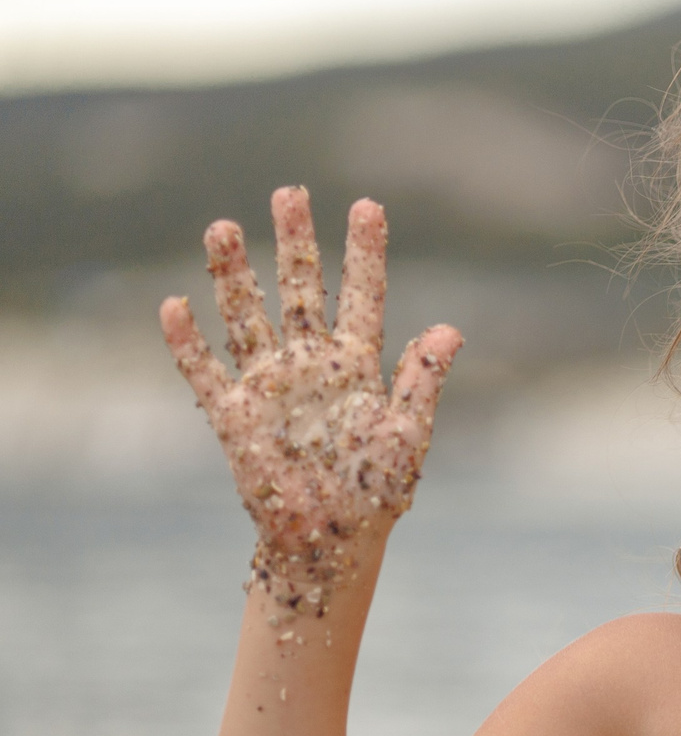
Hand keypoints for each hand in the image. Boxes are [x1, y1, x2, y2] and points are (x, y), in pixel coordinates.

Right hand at [160, 186, 461, 619]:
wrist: (332, 541)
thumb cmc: (376, 493)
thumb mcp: (408, 433)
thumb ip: (423, 378)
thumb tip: (449, 327)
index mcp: (358, 366)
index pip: (363, 296)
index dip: (364, 253)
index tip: (366, 206)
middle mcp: (310, 365)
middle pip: (299, 290)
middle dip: (294, 243)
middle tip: (288, 194)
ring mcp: (269, 386)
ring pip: (246, 317)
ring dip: (233, 276)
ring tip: (222, 227)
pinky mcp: (233, 415)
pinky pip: (204, 371)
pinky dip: (188, 342)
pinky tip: (175, 305)